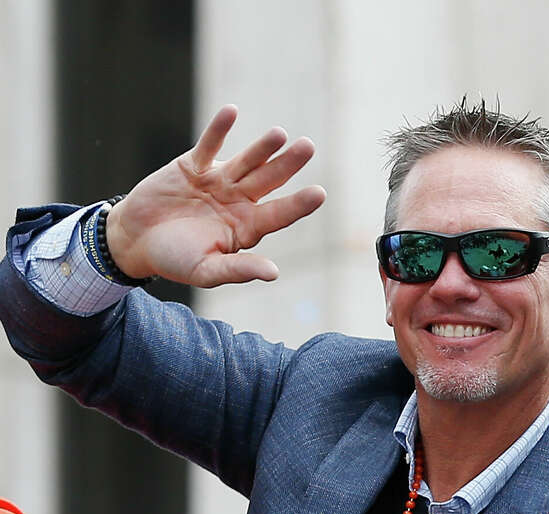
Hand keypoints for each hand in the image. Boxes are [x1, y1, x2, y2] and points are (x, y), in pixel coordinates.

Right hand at [105, 105, 326, 286]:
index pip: (278, 214)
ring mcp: (218, 181)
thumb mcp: (206, 271)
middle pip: (268, 180)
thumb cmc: (175, 260)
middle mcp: (239, 201)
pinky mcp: (193, 166)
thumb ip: (238, 270)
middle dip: (287, 164)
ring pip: (245, 161)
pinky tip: (231, 112)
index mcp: (247, 227)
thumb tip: (273, 273)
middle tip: (308, 147)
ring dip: (262, 147)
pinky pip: (207, 146)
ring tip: (280, 134)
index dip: (298, 204)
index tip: (319, 193)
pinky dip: (218, 130)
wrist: (136, 240)